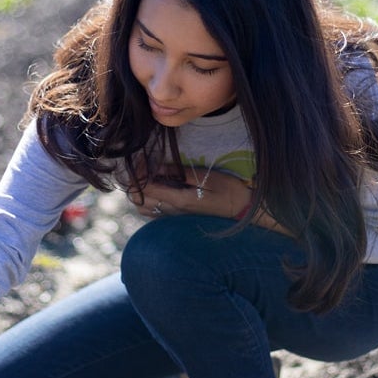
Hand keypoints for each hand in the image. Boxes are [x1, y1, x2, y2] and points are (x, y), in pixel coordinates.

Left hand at [128, 168, 250, 220]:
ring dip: (139, 194)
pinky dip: (147, 200)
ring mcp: (175, 217)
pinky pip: (153, 212)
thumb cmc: (229, 191)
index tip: (139, 160)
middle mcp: (173, 212)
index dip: (138, 175)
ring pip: (144, 210)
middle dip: (134, 185)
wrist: (243, 210)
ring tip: (144, 177)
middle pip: (140, 202)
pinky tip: (154, 188)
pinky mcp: (178, 217)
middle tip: (139, 167)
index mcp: (179, 200)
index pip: (147, 190)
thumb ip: (181, 173)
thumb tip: (159, 166)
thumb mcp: (207, 177)